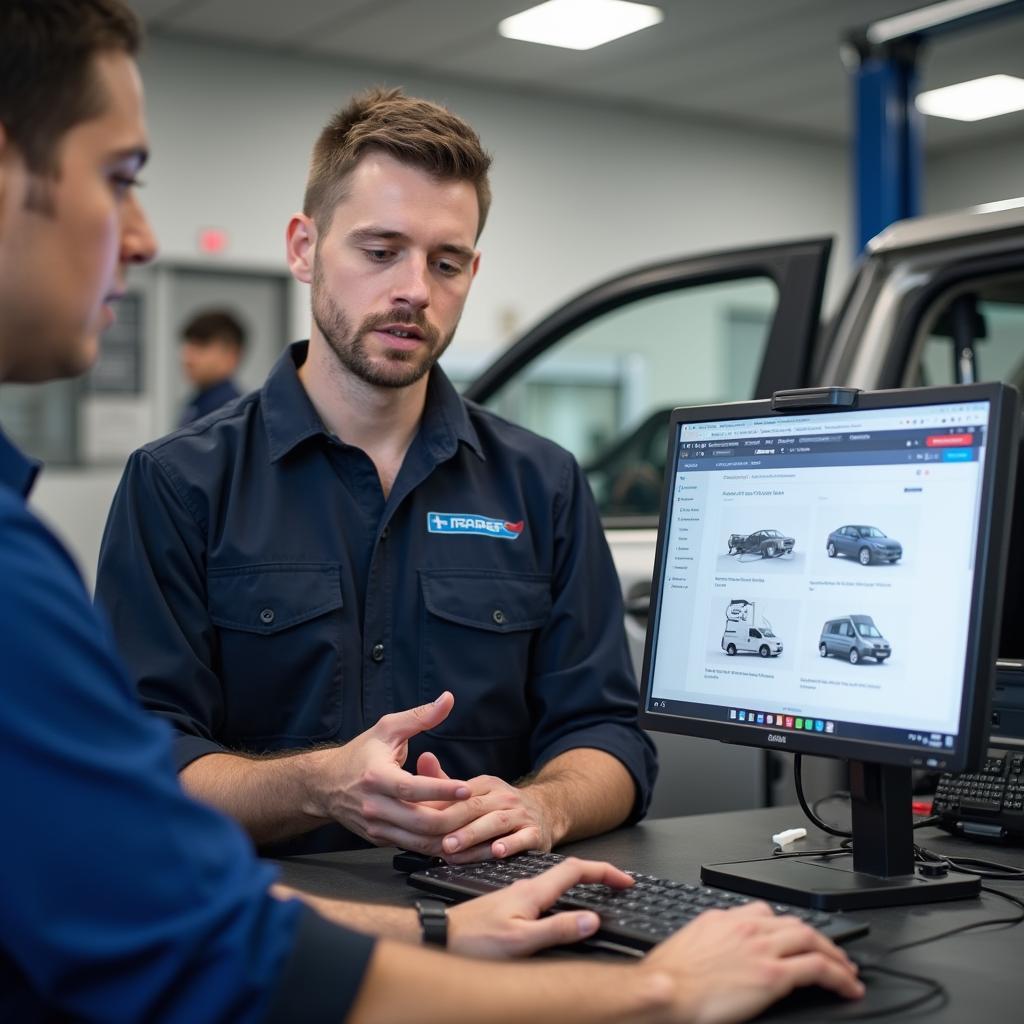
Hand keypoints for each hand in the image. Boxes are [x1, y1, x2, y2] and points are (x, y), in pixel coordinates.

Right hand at [304, 693, 471, 849]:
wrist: (325, 784)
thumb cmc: (360, 753)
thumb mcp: (387, 729)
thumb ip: (420, 716)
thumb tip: (448, 699)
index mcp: (376, 776)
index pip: (411, 788)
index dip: (441, 790)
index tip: (466, 789)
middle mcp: (374, 805)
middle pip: (419, 821)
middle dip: (452, 818)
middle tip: (476, 810)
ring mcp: (376, 826)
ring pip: (419, 841)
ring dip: (448, 835)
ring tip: (472, 824)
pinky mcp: (380, 839)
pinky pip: (413, 846)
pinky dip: (436, 843)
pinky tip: (455, 835)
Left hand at [416, 752, 555, 862]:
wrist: (545, 811)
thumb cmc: (498, 806)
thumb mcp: (476, 791)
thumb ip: (447, 782)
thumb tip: (423, 757)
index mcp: (486, 785)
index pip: (461, 796)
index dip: (439, 809)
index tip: (420, 822)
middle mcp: (504, 796)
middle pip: (476, 808)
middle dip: (453, 824)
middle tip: (434, 839)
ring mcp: (520, 814)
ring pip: (496, 823)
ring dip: (473, 836)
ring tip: (453, 848)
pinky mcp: (535, 832)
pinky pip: (523, 838)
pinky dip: (510, 845)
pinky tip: (496, 851)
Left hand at [447, 856, 632, 957]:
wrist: (439, 937)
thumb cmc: (473, 941)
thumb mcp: (519, 941)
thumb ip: (556, 929)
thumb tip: (591, 920)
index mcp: (532, 891)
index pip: (576, 870)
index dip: (604, 872)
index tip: (626, 880)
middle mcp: (525, 887)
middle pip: (568, 871)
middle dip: (597, 873)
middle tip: (619, 883)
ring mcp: (515, 894)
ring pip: (554, 879)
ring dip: (580, 880)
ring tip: (598, 887)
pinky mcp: (507, 904)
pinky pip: (543, 890)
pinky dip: (562, 891)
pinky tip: (560, 901)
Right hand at [641, 901, 863, 1022]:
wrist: (666, 989)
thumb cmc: (668, 978)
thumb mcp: (687, 948)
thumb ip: (709, 946)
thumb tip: (716, 959)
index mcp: (722, 919)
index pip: (763, 912)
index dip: (785, 926)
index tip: (793, 938)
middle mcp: (745, 927)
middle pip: (793, 923)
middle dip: (817, 939)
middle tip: (832, 954)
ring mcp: (761, 948)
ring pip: (811, 939)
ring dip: (834, 954)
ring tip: (847, 971)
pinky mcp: (773, 974)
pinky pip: (817, 968)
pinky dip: (838, 976)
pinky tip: (848, 987)